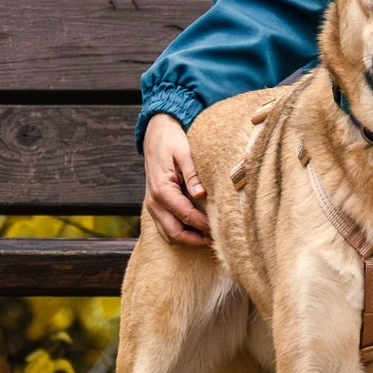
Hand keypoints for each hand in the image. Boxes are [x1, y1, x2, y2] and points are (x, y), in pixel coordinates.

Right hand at [143, 112, 210, 245]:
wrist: (155, 132)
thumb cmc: (171, 141)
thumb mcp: (184, 152)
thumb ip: (193, 174)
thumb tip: (202, 195)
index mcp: (161, 189)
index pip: (185, 215)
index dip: (203, 225)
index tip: (220, 229)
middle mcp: (153, 201)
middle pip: (174, 232)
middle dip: (195, 239)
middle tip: (216, 239)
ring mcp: (152, 205)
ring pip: (168, 234)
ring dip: (188, 238)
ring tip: (209, 237)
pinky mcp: (155, 205)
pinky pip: (165, 226)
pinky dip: (180, 232)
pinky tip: (197, 229)